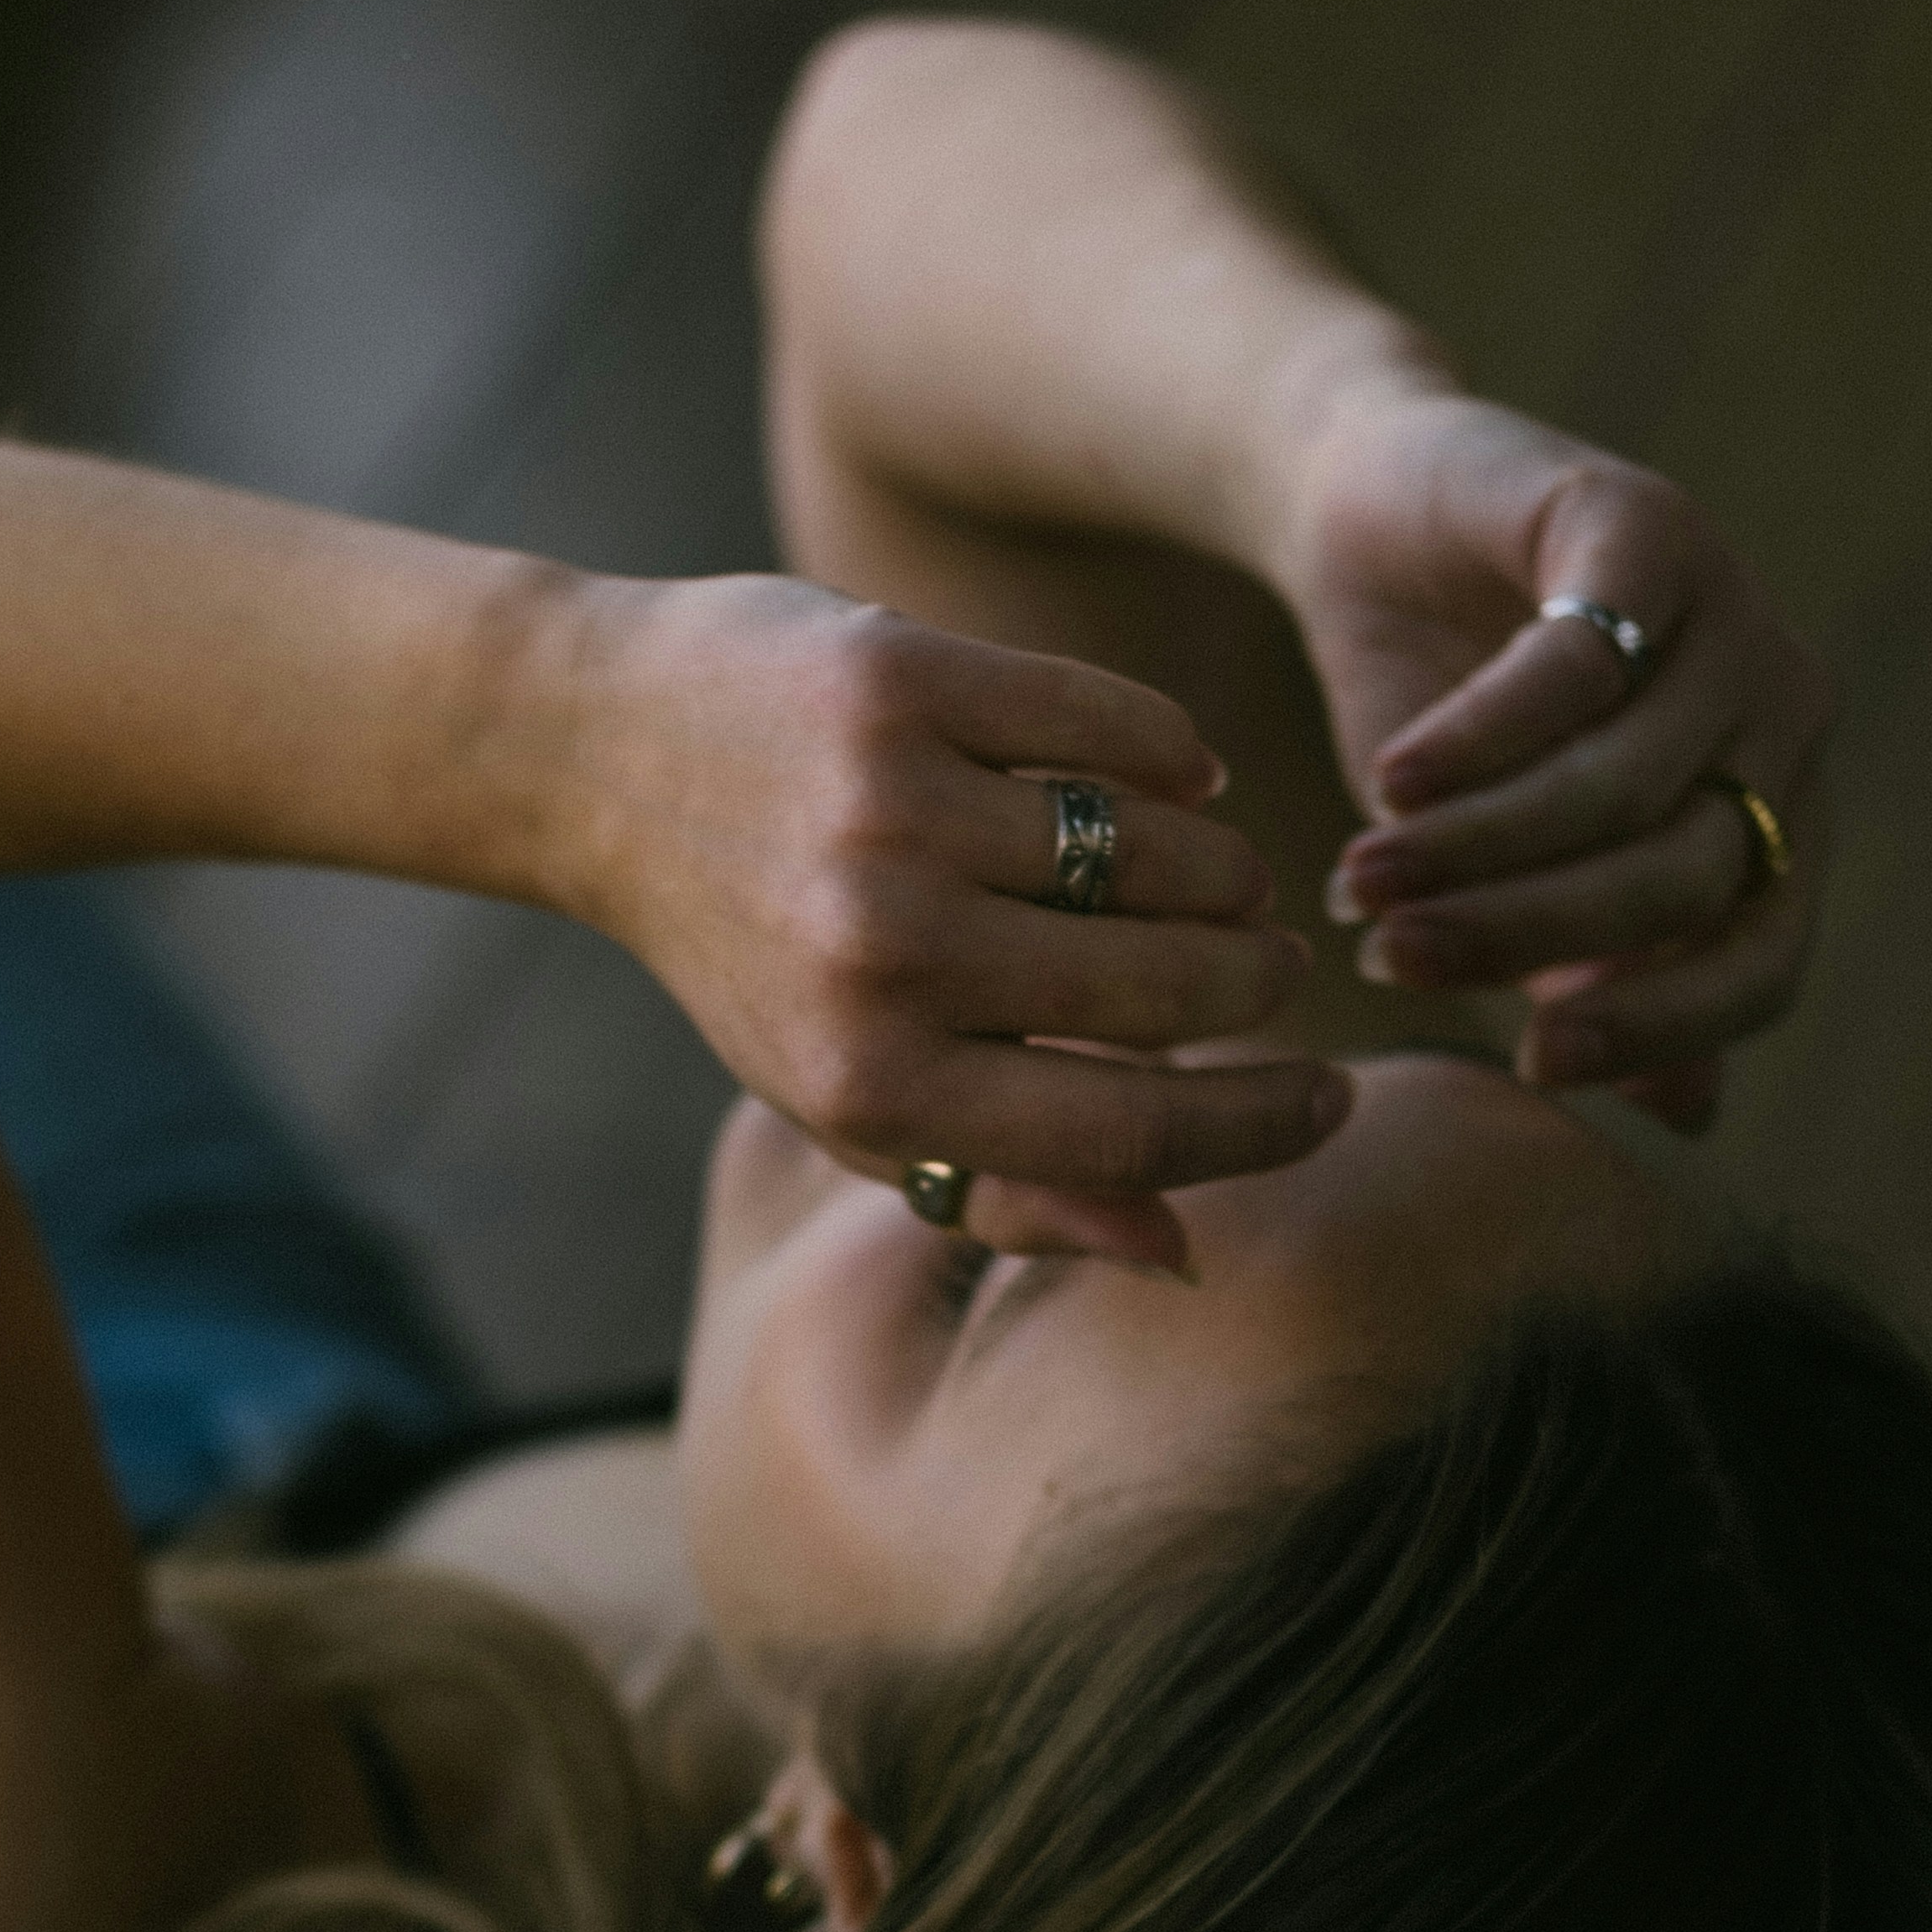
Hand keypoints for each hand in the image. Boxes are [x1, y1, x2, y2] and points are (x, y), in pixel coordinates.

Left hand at [578, 572, 1340, 1270]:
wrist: (602, 757)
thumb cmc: (757, 953)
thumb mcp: (853, 1100)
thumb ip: (1008, 1187)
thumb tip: (1182, 1249)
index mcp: (874, 1088)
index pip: (1128, 1133)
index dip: (1257, 1126)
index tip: (1329, 1102)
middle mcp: (882, 957)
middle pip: (1165, 990)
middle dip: (1251, 982)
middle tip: (1268, 965)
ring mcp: (892, 813)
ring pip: (1156, 854)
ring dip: (1224, 872)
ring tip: (1226, 879)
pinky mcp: (903, 681)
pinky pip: (1115, 726)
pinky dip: (1173, 757)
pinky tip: (1182, 783)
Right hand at [1273, 381, 1832, 1133]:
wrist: (1370, 526)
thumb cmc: (1444, 730)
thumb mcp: (1511, 880)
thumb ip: (1594, 982)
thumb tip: (1691, 1115)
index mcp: (1775, 821)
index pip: (1762, 963)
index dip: (1658, 1028)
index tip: (1531, 1062)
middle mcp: (1780, 720)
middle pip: (1680, 876)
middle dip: (1524, 933)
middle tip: (1390, 961)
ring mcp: (1725, 613)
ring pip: (1625, 781)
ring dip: (1479, 849)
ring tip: (1360, 884)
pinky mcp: (1642, 523)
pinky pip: (1578, 664)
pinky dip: (1479, 741)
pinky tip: (1394, 781)